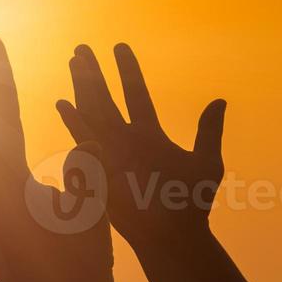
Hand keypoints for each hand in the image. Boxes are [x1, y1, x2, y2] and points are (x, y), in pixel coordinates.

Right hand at [55, 43, 225, 246]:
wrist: (174, 234)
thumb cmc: (193, 204)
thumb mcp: (207, 162)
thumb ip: (209, 131)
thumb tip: (219, 100)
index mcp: (151, 136)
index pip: (137, 94)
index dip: (128, 71)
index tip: (119, 47)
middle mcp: (127, 140)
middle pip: (108, 98)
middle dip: (95, 73)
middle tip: (83, 46)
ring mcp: (112, 153)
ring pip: (93, 112)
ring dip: (83, 87)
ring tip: (73, 61)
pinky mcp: (102, 169)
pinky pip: (85, 141)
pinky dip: (74, 122)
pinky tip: (63, 102)